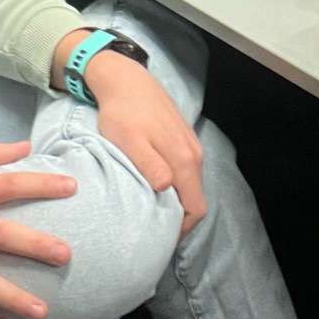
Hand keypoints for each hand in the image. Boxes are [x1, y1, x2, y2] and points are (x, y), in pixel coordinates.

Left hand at [88, 51, 206, 237]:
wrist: (125, 79)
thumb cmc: (122, 112)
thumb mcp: (128, 141)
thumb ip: (149, 165)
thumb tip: (167, 187)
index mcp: (183, 160)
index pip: (196, 209)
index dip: (181, 229)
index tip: (161, 238)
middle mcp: (194, 154)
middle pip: (195, 200)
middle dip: (179, 219)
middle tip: (153, 229)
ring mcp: (190, 145)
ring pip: (191, 185)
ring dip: (176, 201)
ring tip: (152, 211)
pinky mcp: (183, 138)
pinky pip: (186, 171)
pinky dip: (176, 185)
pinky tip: (155, 186)